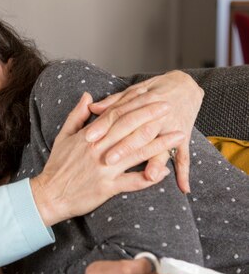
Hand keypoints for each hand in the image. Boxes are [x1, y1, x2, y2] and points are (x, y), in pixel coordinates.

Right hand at [31, 93, 184, 225]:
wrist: (49, 194)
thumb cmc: (57, 165)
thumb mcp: (64, 136)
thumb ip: (77, 115)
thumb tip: (88, 96)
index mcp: (89, 136)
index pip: (115, 115)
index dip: (135, 105)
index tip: (151, 96)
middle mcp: (98, 150)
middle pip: (129, 129)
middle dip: (151, 117)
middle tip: (169, 108)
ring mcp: (104, 169)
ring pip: (135, 153)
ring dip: (159, 144)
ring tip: (177, 135)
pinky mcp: (107, 188)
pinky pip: (132, 182)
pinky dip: (148, 177)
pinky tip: (164, 172)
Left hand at [86, 71, 202, 192]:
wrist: (185, 85)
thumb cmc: (154, 89)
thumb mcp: (134, 91)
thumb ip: (113, 102)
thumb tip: (93, 107)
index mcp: (141, 101)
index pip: (118, 115)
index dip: (103, 126)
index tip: (88, 137)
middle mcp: (157, 115)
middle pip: (138, 132)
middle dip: (124, 147)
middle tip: (107, 160)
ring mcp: (171, 127)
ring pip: (161, 145)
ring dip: (154, 160)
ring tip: (148, 175)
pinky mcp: (183, 136)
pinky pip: (184, 156)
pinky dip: (184, 172)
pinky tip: (183, 188)